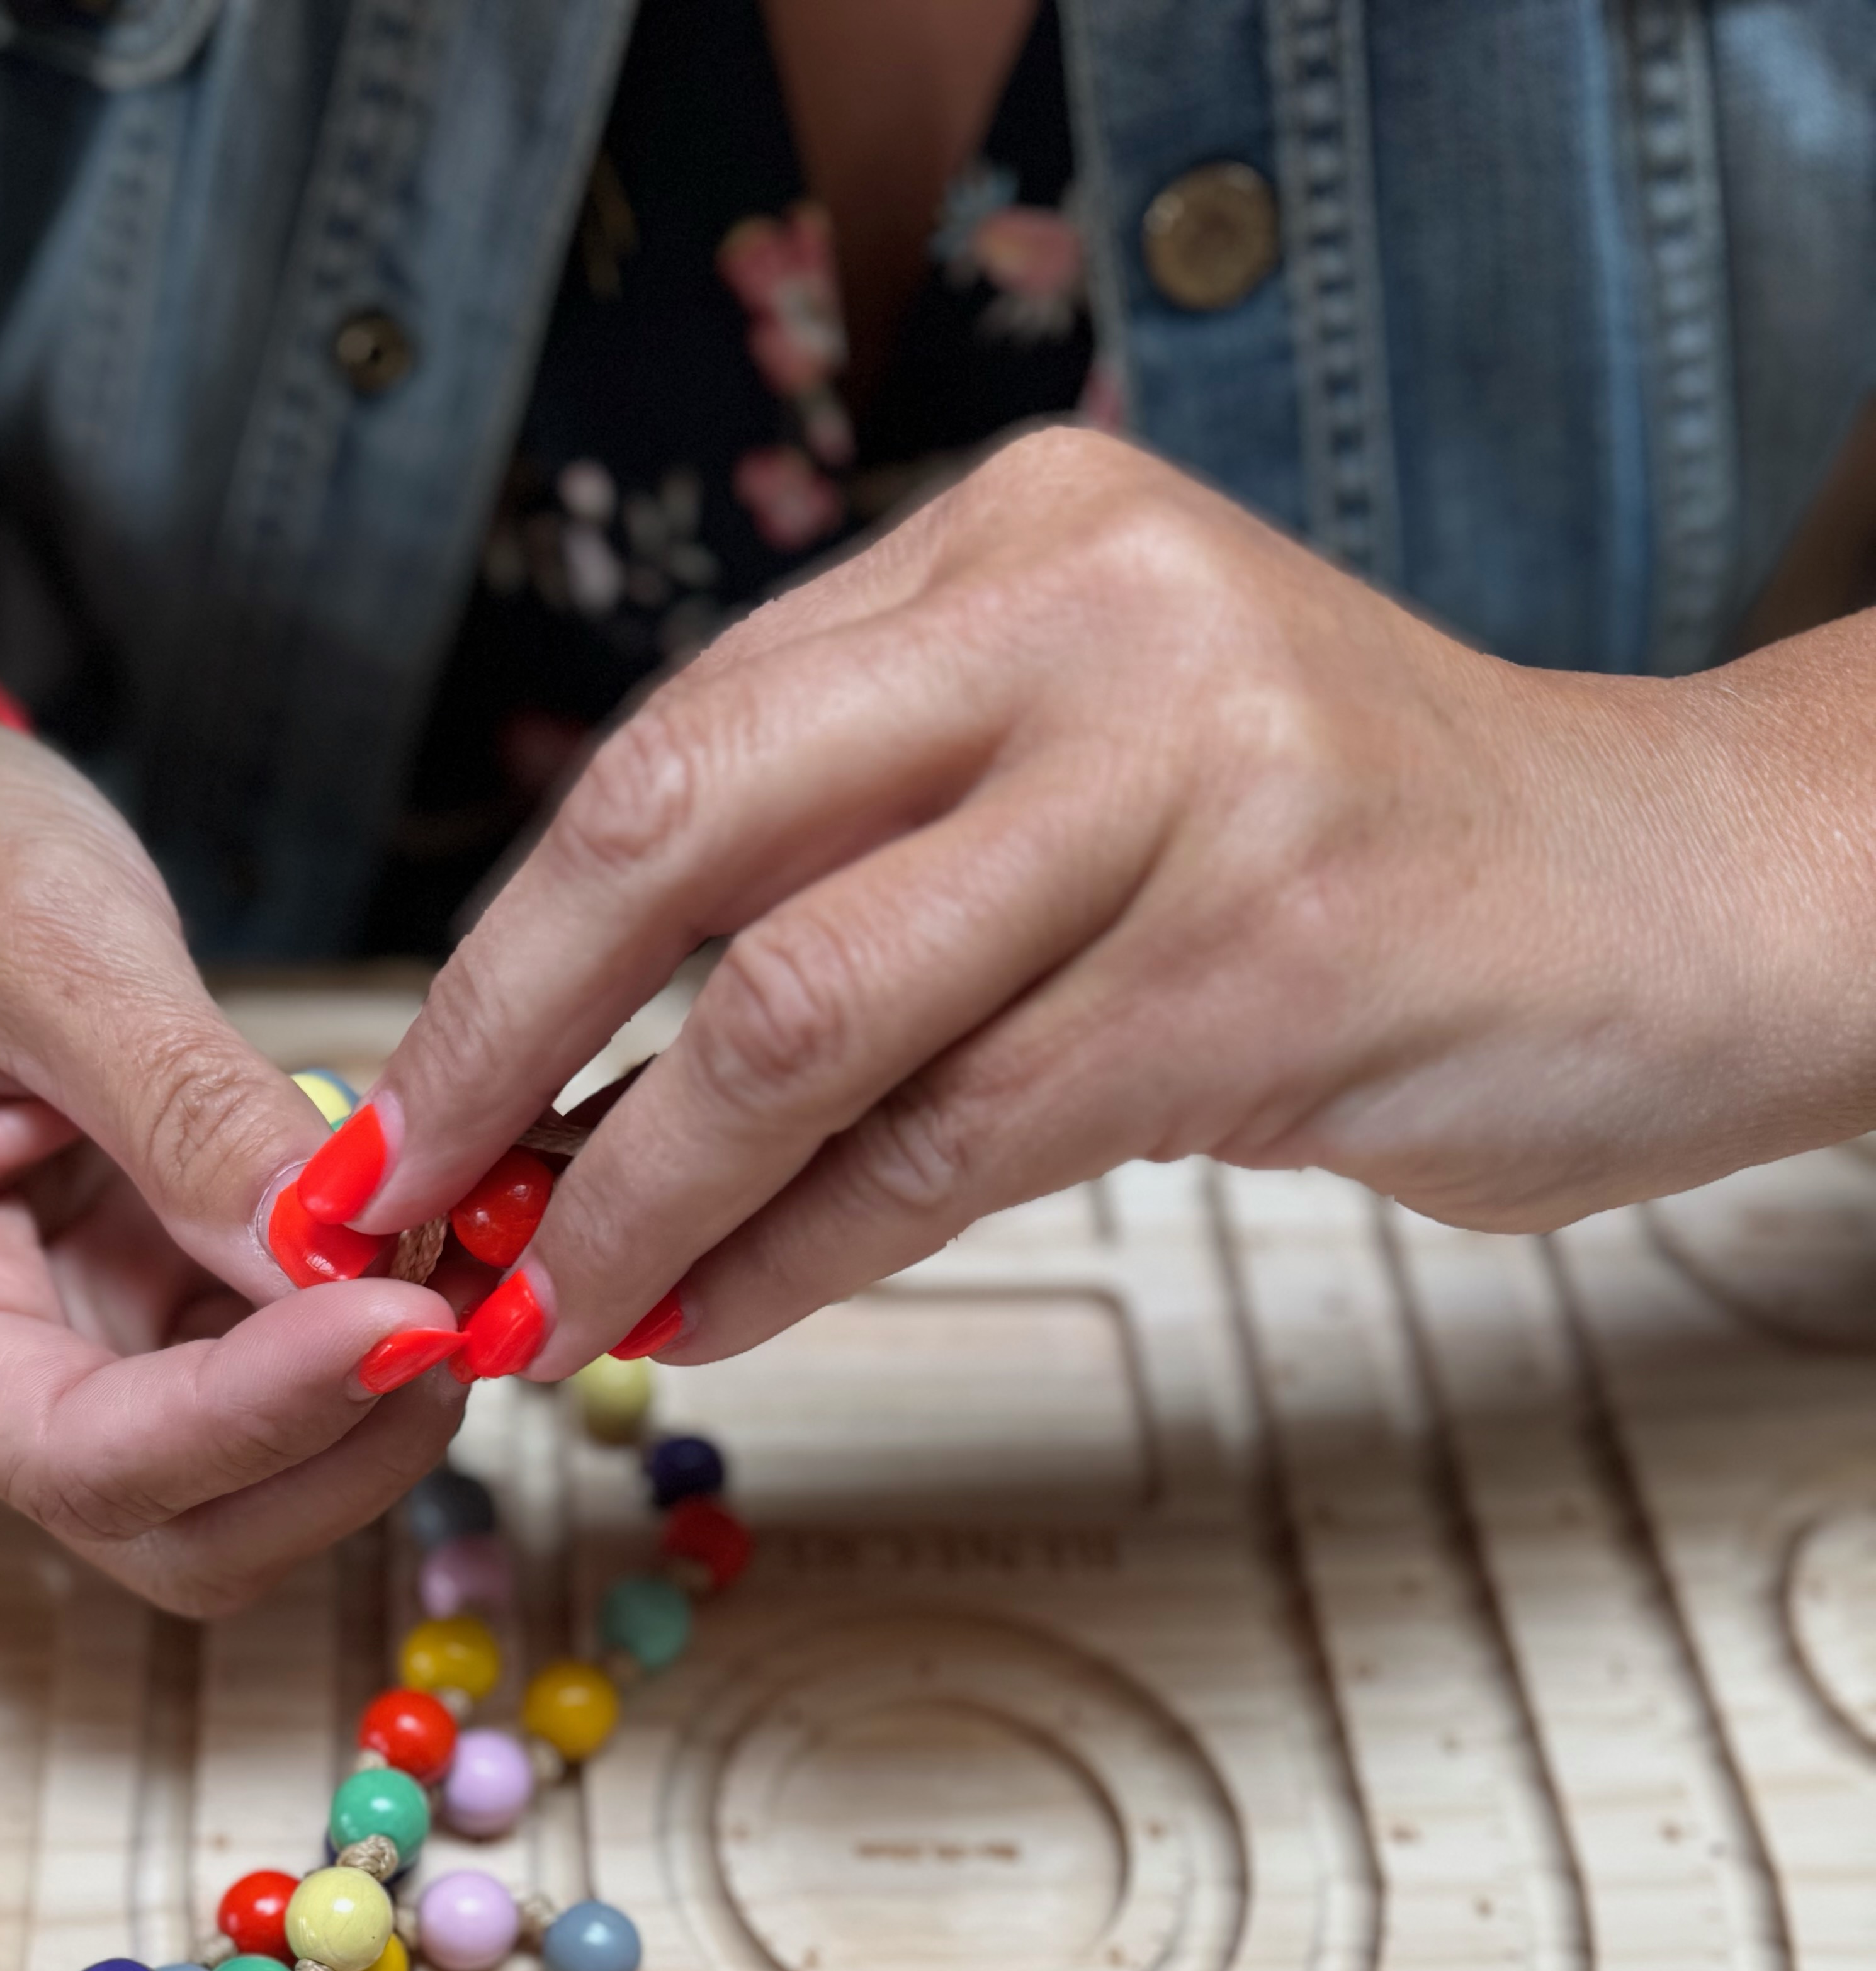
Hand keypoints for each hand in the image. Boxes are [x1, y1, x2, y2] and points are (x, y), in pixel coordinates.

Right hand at [0, 660, 462, 1609]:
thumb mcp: (48, 944)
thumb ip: (187, 1112)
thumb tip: (332, 1257)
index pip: (80, 1458)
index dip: (257, 1418)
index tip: (404, 1322)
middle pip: (173, 1527)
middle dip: (329, 1453)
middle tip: (459, 1317)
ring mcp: (58, 1356)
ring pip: (241, 1489)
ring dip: (364, 1413)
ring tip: (462, 1267)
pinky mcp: (142, 1313)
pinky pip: (271, 1387)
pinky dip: (361, 1343)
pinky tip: (430, 1247)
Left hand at [307, 425, 1875, 1375]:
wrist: (1677, 901)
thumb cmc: (1355, 871)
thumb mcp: (1095, 782)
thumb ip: (877, 856)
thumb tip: (580, 1070)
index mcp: (1018, 535)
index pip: (683, 743)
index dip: (512, 947)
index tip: (413, 1110)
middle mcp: (1088, 615)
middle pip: (684, 827)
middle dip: (507, 1042)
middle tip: (410, 1210)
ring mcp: (1185, 777)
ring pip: (803, 1012)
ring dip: (642, 1195)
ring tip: (554, 1312)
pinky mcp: (1264, 960)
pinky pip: (954, 1139)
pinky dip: (804, 1251)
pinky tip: (722, 1317)